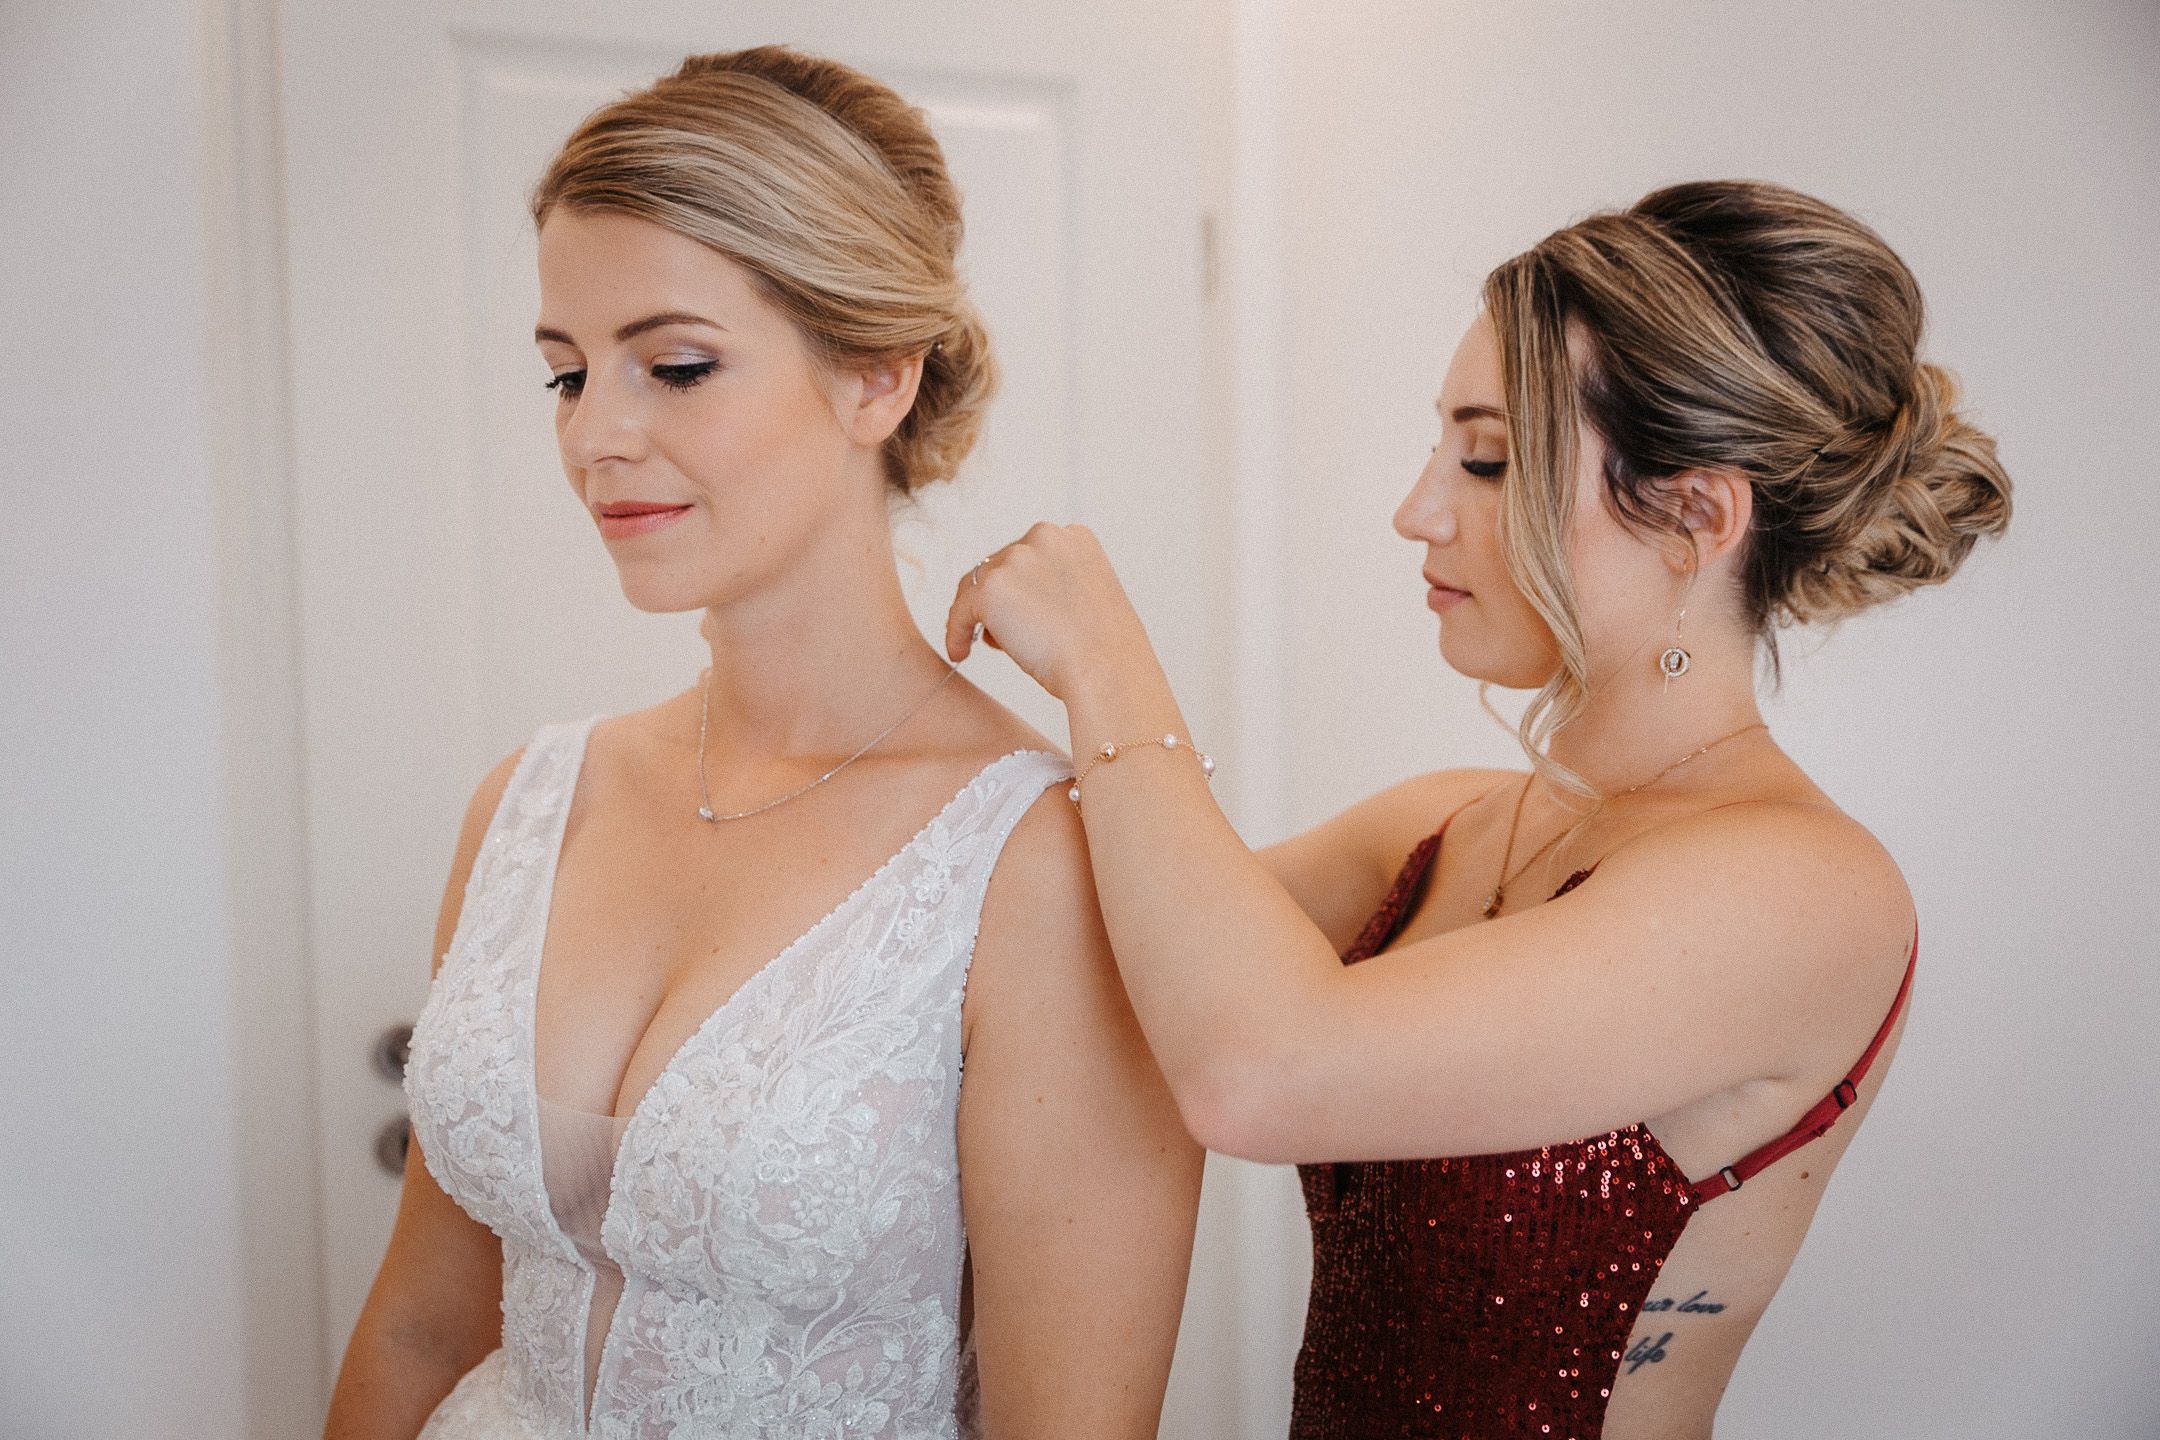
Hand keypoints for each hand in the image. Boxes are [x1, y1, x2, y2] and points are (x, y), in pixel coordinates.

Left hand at [944, 523, 1152, 703]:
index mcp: (1075, 537)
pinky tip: (959, 653)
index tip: (1021, 611)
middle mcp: (1045, 536)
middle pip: (1000, 565)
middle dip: (999, 600)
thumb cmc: (1106, 651)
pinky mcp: (991, 588)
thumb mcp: (1091, 599)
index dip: (1021, 585)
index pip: (1030, 555)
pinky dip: (956, 632)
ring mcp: (1016, 559)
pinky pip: (960, 610)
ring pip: (979, 587)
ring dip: (983, 616)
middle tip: (1001, 636)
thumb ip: (1058, 586)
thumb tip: (1019, 601)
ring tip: (990, 647)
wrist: (1107, 672)